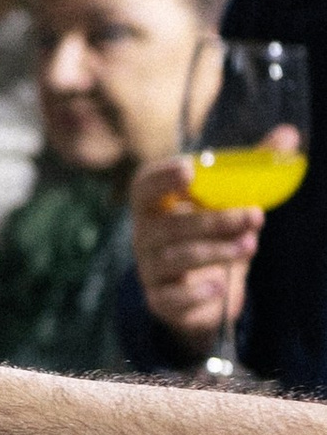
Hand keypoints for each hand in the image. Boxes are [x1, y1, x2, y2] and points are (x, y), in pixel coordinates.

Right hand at [130, 150, 252, 354]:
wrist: (204, 289)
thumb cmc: (212, 232)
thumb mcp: (232, 200)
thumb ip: (255, 167)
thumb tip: (289, 134)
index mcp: (155, 204)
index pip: (145, 186)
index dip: (163, 178)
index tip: (190, 171)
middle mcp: (145, 235)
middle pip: (169, 225)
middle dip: (214, 219)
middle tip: (254, 215)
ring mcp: (150, 268)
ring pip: (177, 259)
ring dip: (217, 251)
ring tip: (252, 245)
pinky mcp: (161, 300)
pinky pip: (172, 298)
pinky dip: (197, 293)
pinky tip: (222, 287)